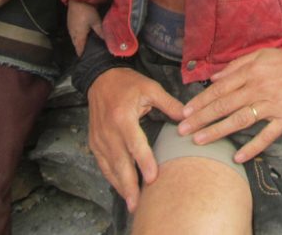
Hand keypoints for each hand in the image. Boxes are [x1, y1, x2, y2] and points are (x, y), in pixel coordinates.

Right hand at [68, 0, 104, 54]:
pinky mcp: (69, 23)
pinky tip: (82, 34)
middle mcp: (73, 34)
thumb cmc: (87, 11)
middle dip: (80, 49)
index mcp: (79, 36)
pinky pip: (72, 33)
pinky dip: (77, 36)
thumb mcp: (96, 21)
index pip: (79, 49)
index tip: (86, 58)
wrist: (77, 0)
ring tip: (85, 44)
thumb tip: (105, 40)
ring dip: (78, 42)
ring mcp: (70, 28)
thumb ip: (100, 32)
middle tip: (87, 52)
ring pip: (74, 39)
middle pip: (76, 45)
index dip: (82, 54)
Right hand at [87, 68, 184, 212]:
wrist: (100, 79)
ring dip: (120, 186)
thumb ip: (169, 104)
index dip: (144, 161)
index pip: (134, 143)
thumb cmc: (127, 83)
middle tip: (138, 203)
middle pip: (119, 162)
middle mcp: (109, 130)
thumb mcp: (150, 88)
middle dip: (129, 184)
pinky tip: (121, 188)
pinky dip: (111, 178)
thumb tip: (187, 118)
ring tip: (132, 202)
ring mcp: (99, 138)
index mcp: (123, 116)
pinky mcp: (94, 142)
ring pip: (110, 167)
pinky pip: (103, 164)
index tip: (152, 178)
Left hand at [178, 47, 281, 162]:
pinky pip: (267, 135)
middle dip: (201, 118)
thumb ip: (236, 65)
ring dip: (218, 131)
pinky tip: (238, 157)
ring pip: (240, 120)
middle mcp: (258, 89)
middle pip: (224, 105)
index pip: (220, 89)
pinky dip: (253, 147)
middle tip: (183, 130)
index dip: (201, 101)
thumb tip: (214, 78)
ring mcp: (271, 105)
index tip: (185, 112)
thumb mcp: (262, 54)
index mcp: (251, 73)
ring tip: (200, 140)